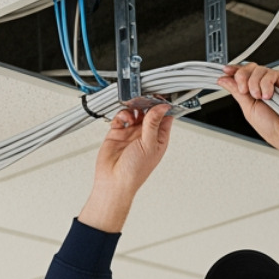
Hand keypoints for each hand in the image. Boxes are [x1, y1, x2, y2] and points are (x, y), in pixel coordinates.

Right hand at [76, 102, 173, 232]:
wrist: (113, 181)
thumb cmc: (134, 171)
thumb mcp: (149, 145)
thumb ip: (154, 124)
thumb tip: (161, 107)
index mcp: (159, 138)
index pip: (165, 117)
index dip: (164, 106)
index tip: (162, 97)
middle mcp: (145, 135)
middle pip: (149, 112)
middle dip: (147, 104)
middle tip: (145, 98)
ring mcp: (131, 133)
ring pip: (135, 112)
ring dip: (134, 108)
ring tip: (133, 109)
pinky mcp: (117, 133)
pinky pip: (121, 117)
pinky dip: (122, 114)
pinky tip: (123, 118)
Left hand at [216, 63, 278, 176]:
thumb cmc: (272, 128)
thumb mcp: (248, 109)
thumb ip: (236, 91)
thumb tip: (224, 80)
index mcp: (253, 93)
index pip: (242, 76)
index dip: (234, 71)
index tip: (225, 71)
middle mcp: (264, 86)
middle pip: (250, 68)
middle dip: (242, 76)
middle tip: (243, 89)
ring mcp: (276, 83)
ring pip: (260, 69)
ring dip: (254, 83)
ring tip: (259, 97)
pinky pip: (272, 73)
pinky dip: (266, 83)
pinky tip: (268, 95)